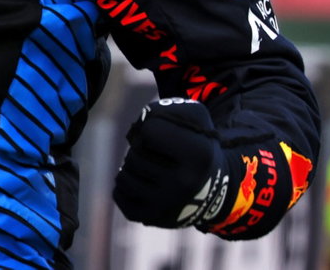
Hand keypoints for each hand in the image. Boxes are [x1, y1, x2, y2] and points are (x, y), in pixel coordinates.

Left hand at [113, 97, 227, 228]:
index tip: (163, 135)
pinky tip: (138, 181)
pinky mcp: (152, 218)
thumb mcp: (192, 117)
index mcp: (198, 154)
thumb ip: (162, 110)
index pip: (149, 130)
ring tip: (148, 167)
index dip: (151, 128)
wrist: (210, 189)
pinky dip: (123, 184)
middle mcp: (184, 183)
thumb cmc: (196, 145)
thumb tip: (136, 128)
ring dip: (131, 166)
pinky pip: (118, 194)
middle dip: (140, 149)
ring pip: (123, 174)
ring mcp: (167, 205)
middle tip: (156, 154)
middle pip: (134, 154)